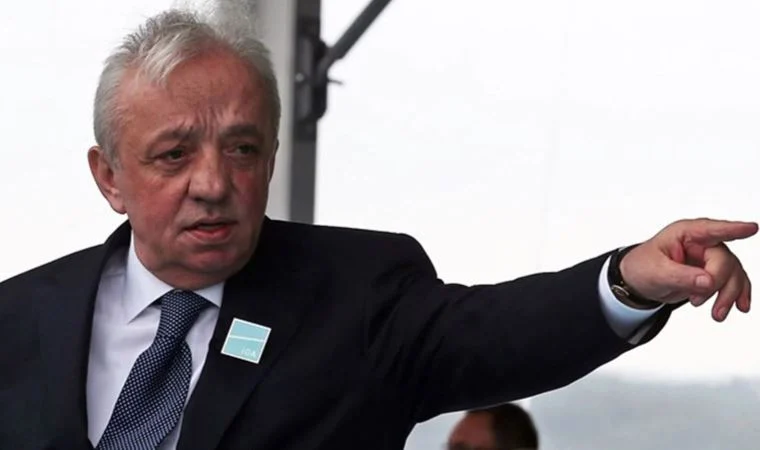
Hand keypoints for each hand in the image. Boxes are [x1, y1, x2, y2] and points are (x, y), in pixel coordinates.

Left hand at [620, 218, 757, 321]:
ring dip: (729, 295)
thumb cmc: (643, 267)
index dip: (733, 229)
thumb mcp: (656, 272)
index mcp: (685, 234)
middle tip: (697, 301)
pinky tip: (739, 306)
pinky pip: (733, 282)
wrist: (638, 282)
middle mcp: (701, 243)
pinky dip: (736, 295)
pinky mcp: (713, 273)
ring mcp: (709, 258)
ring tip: (716, 314)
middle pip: (724, 260)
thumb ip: (681, 276)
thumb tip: (708, 282)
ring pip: (733, 274)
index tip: (752, 228)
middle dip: (718, 284)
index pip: (711, 229)